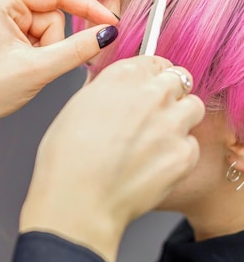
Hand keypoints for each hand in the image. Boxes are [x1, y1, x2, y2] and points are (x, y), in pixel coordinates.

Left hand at [0, 0, 117, 138]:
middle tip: (37, 65)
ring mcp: (4, 19)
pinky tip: (24, 69)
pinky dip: (41, 56)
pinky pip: (41, 39)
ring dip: (47, 52)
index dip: (86, 7)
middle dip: (54, 43)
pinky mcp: (8, 34)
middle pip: (54, 15)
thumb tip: (106, 33)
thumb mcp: (37, 69)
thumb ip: (76, 49)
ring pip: (50, 30)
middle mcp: (1, 4)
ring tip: (27, 69)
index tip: (111, 21)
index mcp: (1, 1)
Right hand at [20, 56, 204, 261]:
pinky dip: (178, 152)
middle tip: (156, 112)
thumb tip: (114, 88)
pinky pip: (191, 144)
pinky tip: (155, 164)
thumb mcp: (75, 108)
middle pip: (180, 79)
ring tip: (158, 138)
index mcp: (122, 76)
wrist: (78, 200)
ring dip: (180, 118)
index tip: (151, 84)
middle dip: (170, 92)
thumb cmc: (66, 160)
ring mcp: (171, 123)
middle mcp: (151, 94)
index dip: (153, 74)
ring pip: (193, 108)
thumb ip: (104, 90)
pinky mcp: (184, 154)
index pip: (155, 61)